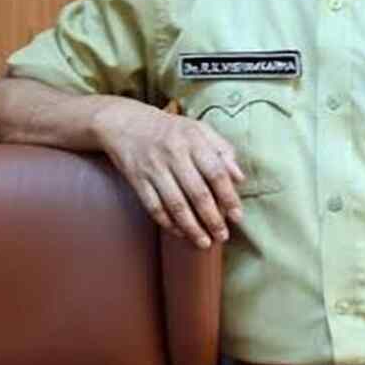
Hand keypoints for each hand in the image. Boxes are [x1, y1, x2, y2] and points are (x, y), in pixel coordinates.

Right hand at [93, 98, 245, 247]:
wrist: (125, 123)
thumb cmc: (170, 129)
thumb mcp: (198, 129)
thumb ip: (222, 150)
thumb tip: (239, 177)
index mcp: (193, 140)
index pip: (216, 172)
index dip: (229, 197)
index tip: (237, 216)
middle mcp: (174, 153)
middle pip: (198, 193)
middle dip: (212, 219)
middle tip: (222, 236)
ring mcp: (154, 168)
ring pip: (176, 204)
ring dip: (192, 228)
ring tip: (204, 242)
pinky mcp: (137, 179)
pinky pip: (154, 207)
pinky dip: (168, 223)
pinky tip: (180, 232)